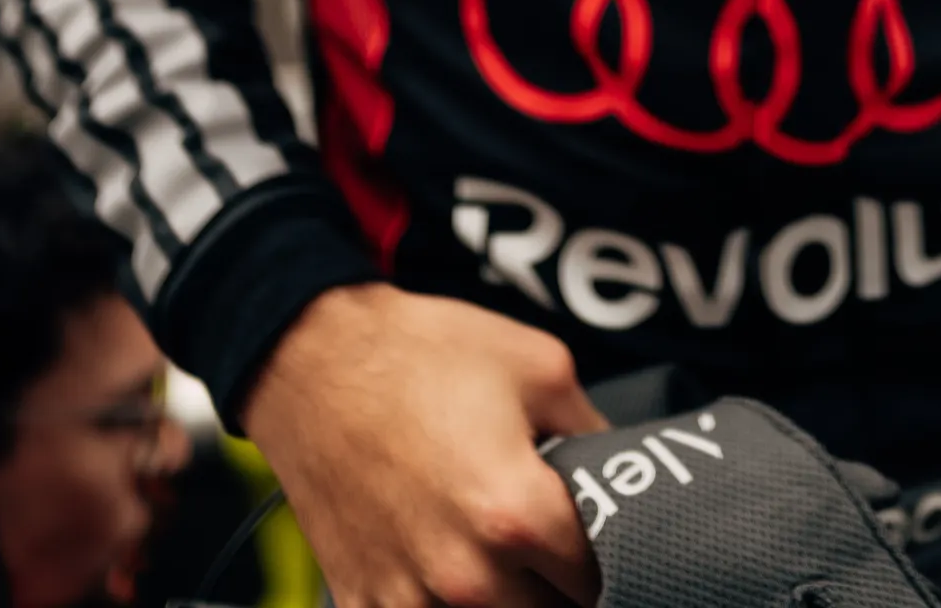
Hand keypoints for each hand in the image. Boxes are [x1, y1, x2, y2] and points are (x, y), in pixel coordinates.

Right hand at [243, 281, 602, 607]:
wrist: (314, 363)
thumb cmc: (422, 356)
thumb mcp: (539, 366)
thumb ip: (595, 434)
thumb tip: (626, 477)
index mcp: (517, 516)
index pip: (602, 579)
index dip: (616, 555)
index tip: (609, 536)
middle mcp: (467, 578)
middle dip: (566, 585)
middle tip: (559, 545)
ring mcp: (411, 604)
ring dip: (514, 598)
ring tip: (510, 556)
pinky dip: (448, 603)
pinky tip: (453, 566)